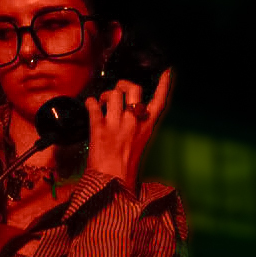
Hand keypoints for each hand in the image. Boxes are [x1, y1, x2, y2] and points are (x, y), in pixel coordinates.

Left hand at [85, 69, 172, 192]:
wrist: (111, 184)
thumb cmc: (125, 170)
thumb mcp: (139, 147)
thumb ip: (138, 130)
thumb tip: (132, 116)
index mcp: (147, 129)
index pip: (160, 102)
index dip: (164, 85)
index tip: (167, 71)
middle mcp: (134, 123)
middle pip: (134, 89)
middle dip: (124, 85)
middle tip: (117, 92)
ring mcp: (116, 125)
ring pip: (113, 94)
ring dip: (104, 95)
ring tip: (101, 103)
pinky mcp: (98, 129)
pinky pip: (92, 106)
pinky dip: (89, 102)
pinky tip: (89, 106)